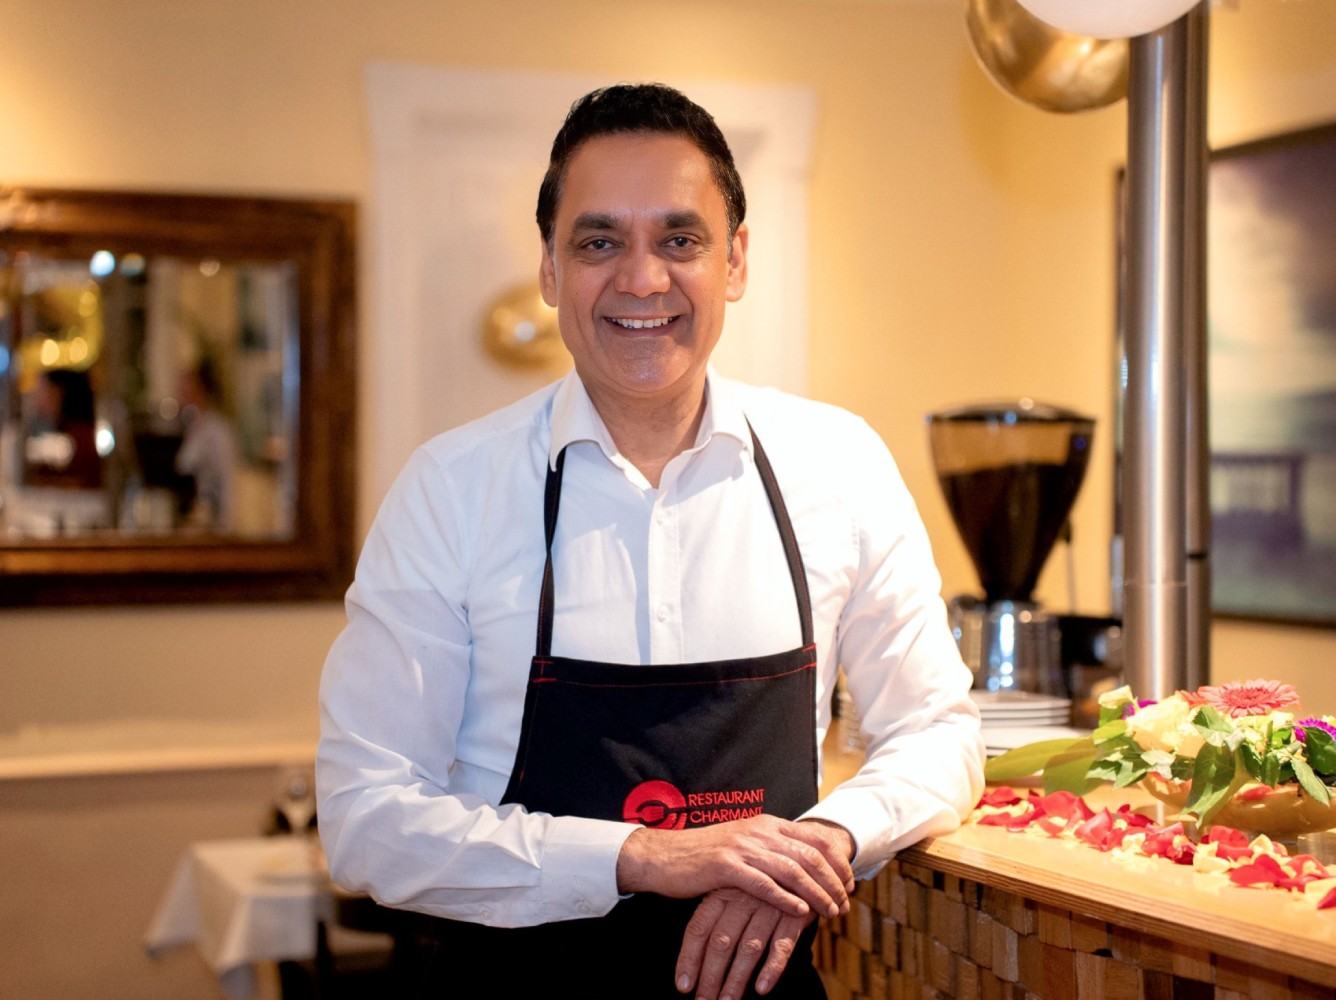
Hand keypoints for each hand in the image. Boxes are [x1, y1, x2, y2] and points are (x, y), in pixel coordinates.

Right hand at [616, 814, 854, 919]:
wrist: (663, 854)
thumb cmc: (704, 853)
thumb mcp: (743, 842)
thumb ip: (771, 846)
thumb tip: (801, 862)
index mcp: (766, 823)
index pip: (814, 838)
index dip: (838, 861)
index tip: (849, 883)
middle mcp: (759, 831)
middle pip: (810, 855)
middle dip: (833, 881)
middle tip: (845, 903)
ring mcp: (742, 847)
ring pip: (793, 870)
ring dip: (816, 893)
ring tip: (830, 911)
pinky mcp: (726, 867)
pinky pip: (764, 884)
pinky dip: (785, 899)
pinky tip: (800, 912)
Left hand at [675, 889, 811, 998]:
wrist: (806, 855)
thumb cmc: (763, 879)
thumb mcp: (736, 886)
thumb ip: (717, 912)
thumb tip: (696, 951)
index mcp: (722, 891)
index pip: (699, 928)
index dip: (689, 958)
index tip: (683, 986)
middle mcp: (742, 898)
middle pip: (721, 942)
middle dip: (710, 976)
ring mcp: (769, 906)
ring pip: (748, 948)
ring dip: (736, 979)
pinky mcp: (795, 914)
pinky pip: (782, 944)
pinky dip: (772, 967)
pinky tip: (761, 988)